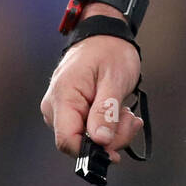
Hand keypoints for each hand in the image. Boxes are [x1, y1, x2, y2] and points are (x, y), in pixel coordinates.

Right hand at [40, 36, 143, 163]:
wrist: (105, 34)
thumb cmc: (110, 50)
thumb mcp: (115, 78)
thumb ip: (106, 111)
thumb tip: (100, 141)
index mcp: (63, 96)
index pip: (67, 141)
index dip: (91, 151)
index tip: (116, 148)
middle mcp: (54, 106)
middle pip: (78, 142)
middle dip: (109, 138)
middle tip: (131, 121)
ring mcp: (61, 109)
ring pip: (85, 138)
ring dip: (112, 132)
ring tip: (127, 113)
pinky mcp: (70, 111)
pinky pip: (87, 129)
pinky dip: (107, 126)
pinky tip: (119, 113)